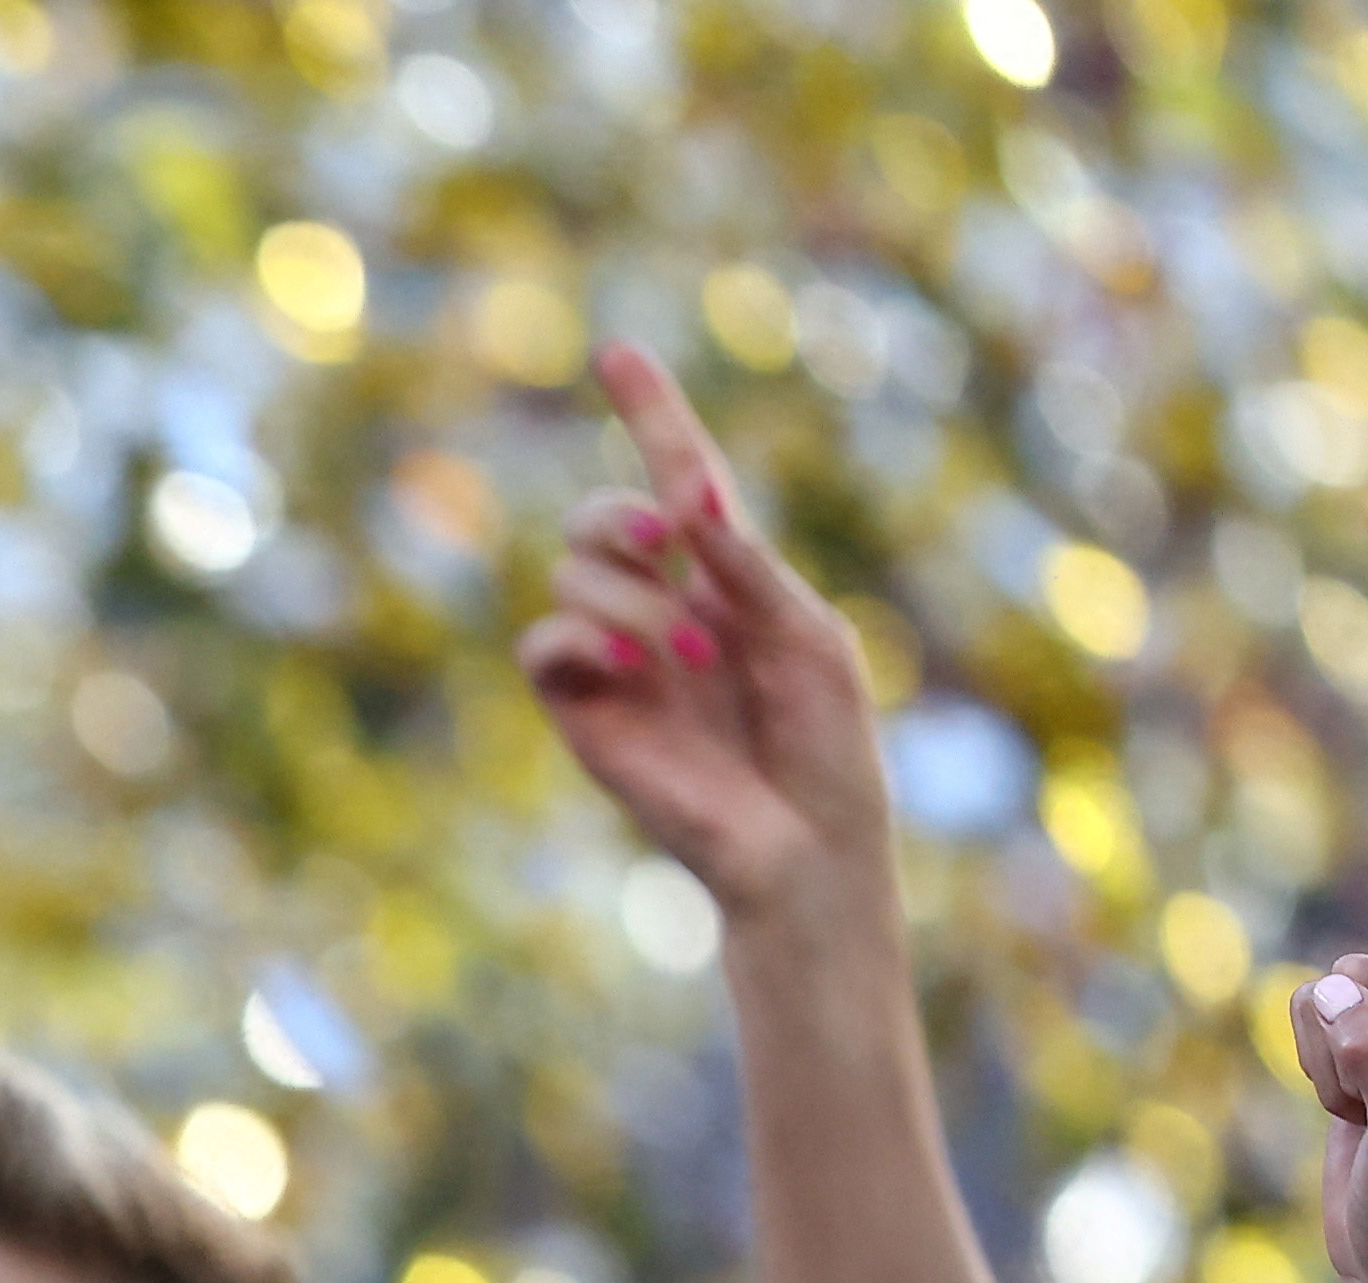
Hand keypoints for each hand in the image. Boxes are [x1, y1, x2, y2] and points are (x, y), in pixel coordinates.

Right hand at [520, 349, 896, 917]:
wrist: (799, 846)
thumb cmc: (826, 743)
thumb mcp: (807, 633)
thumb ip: (745, 563)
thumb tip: (686, 495)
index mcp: (727, 572)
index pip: (675, 473)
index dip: (648, 410)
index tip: (616, 352)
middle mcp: (659, 603)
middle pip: (602, 515)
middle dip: (627, 521)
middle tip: (678, 553)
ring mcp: (612, 657)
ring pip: (572, 573)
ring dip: (633, 601)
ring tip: (692, 661)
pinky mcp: (580, 709)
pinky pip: (540, 645)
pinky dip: (579, 640)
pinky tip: (630, 669)